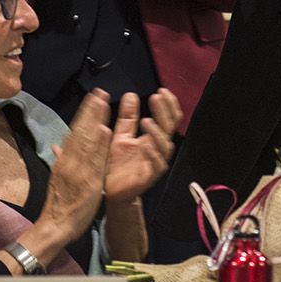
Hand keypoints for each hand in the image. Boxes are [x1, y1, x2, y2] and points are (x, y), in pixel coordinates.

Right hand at [39, 89, 113, 241]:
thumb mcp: (58, 177)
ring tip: (104, 102)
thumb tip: (59, 145)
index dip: (84, 114)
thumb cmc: (59, 202)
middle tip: (100, 92)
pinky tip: (105, 131)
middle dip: (91, 111)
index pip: (75, 132)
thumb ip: (61, 159)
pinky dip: (99, 145)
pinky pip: (95, 160)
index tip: (92, 99)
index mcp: (64, 160)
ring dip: (96, 120)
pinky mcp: (87, 181)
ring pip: (87, 141)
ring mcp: (78, 170)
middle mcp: (70, 161)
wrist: (55, 225)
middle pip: (81, 131)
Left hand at [103, 88, 181, 205]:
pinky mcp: (149, 177)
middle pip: (169, 127)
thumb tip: (131, 95)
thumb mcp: (121, 135)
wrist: (111, 190)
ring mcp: (155, 163)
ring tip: (146, 120)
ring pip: (165, 146)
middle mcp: (158, 149)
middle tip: (156, 97)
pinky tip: (145, 145)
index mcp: (153, 138)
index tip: (161, 91)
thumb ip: (127, 117)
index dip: (168, 104)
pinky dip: (152, 154)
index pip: (168, 118)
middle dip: (165, 111)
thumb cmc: (117, 164)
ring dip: (157, 132)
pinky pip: (156, 165)